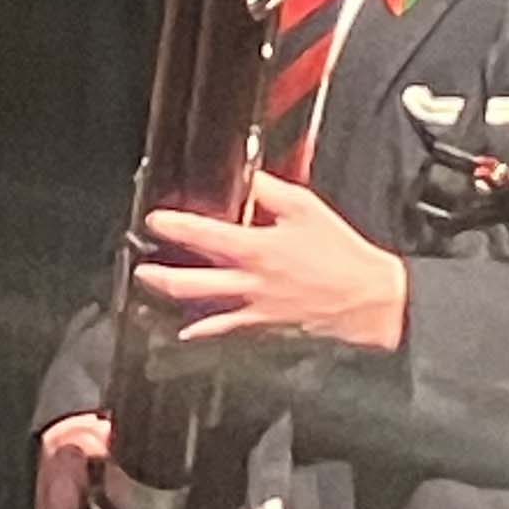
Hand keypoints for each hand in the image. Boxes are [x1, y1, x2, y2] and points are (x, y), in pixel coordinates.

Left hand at [136, 175, 410, 350]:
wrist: (367, 299)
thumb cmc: (340, 253)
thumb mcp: (307, 209)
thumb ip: (271, 191)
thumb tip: (248, 176)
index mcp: (258, 248)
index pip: (204, 236)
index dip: (174, 226)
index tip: (155, 220)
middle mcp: (250, 282)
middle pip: (191, 282)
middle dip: (159, 275)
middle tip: (141, 266)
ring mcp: (254, 309)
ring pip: (201, 309)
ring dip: (173, 299)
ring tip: (152, 289)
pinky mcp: (263, 327)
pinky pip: (225, 331)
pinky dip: (201, 332)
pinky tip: (185, 331)